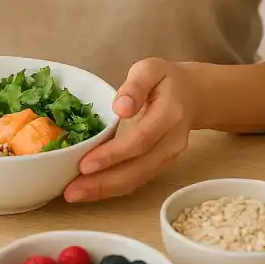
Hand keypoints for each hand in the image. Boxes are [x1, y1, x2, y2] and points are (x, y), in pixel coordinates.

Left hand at [63, 58, 196, 202]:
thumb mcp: (150, 69)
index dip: (112, 155)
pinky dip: (113, 188)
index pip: (140, 141)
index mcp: (170, 114)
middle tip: (71, 191)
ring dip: (105, 191)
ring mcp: (170, 157)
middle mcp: (173, 142)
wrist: (193, 94)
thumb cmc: (165, 79)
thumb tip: (120, 108)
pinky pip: (138, 180)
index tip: (85, 165)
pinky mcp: (162, 165)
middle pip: (138, 169)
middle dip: (103, 183)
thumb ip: (135, 86)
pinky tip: (91, 190)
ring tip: (74, 194)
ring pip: (138, 179)